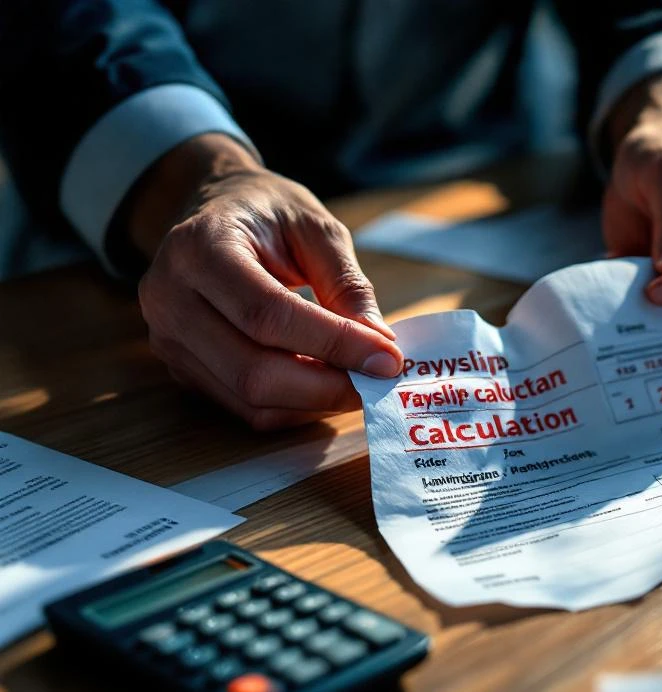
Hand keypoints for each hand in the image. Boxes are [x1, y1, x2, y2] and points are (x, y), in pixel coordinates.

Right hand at [127, 134, 401, 429]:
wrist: (212, 208)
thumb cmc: (266, 212)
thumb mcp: (316, 228)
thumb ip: (347, 285)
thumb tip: (380, 345)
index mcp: (199, 248)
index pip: (267, 314)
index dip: (333, 343)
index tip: (387, 358)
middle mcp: (170, 299)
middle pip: (253, 371)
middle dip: (326, 385)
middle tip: (378, 382)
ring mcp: (167, 340)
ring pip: (249, 400)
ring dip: (314, 401)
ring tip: (356, 381)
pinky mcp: (181, 369)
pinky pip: (243, 407)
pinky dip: (293, 406)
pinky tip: (324, 384)